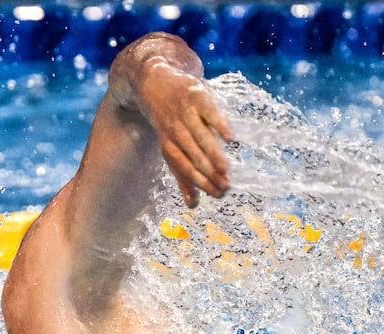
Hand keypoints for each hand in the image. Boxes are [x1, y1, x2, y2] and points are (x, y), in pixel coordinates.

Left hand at [139, 63, 233, 207]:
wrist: (152, 78)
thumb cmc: (166, 119)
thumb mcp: (169, 144)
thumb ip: (181, 174)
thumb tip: (193, 205)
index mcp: (168, 143)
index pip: (184, 168)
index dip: (199, 183)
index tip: (217, 195)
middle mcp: (174, 129)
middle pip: (193, 156)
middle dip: (209, 174)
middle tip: (226, 188)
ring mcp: (185, 111)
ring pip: (200, 138)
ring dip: (214, 156)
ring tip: (226, 171)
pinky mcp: (196, 95)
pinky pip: (209, 112)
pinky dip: (219, 125)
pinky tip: (231, 139)